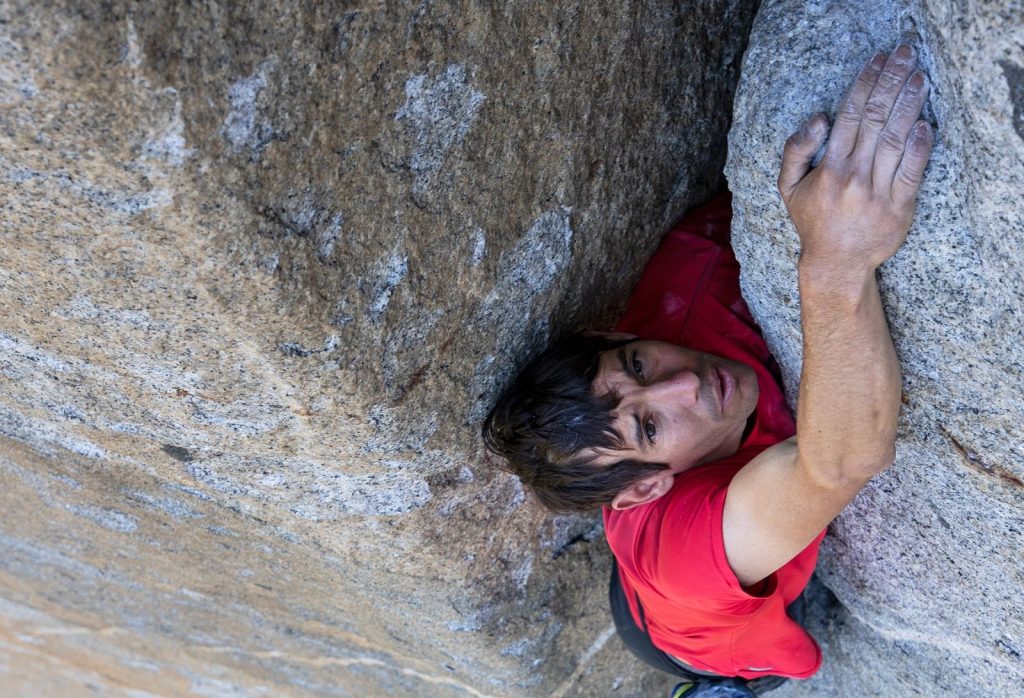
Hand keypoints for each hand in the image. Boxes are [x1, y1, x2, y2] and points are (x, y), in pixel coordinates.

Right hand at [777, 45, 934, 275]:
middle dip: (891, 82)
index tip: (878, 60)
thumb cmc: (813, 221)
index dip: (865, 83)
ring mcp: (878, 192)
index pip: (849, 115)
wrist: (836, 264)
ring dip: (909, 104)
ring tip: (919, 77)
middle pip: (875, 119)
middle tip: (905, 56)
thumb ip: (795, 150)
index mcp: (828, 169)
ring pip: (895, 139)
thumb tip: (819, 120)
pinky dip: (919, 146)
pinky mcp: (900, 207)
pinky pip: (912, 171)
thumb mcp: (788, 187)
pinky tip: (925, 123)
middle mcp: (853, 177)